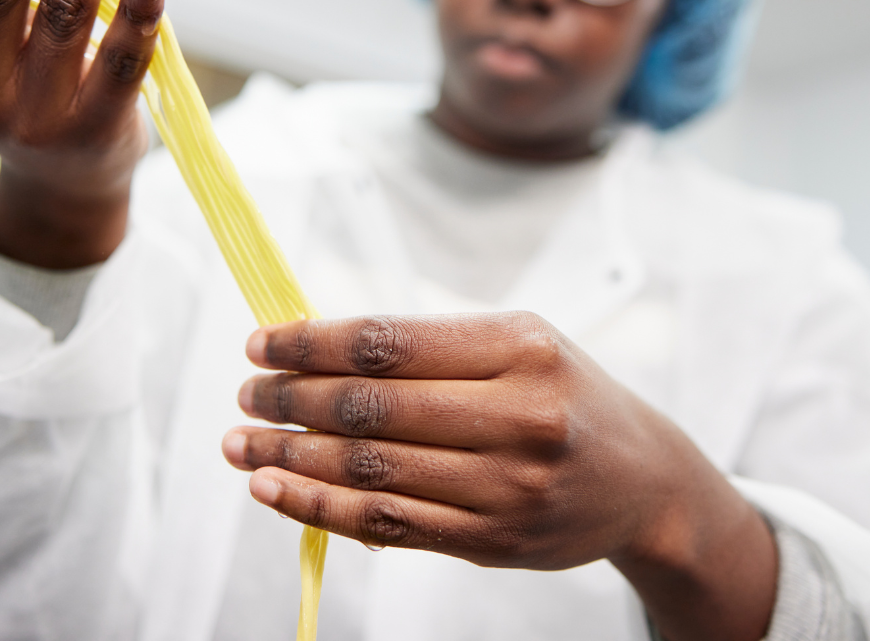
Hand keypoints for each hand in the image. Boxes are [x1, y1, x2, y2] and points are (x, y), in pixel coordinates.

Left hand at [223, 313, 777, 640]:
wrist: (643, 480)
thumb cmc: (563, 392)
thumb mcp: (517, 341)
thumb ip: (427, 345)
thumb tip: (317, 349)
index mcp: (521, 349)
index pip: (389, 344)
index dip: (313, 343)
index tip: (263, 341)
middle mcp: (518, 419)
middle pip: (373, 409)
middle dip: (292, 399)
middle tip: (246, 392)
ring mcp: (507, 489)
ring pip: (372, 473)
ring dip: (291, 457)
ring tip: (241, 442)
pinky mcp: (492, 544)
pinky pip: (387, 526)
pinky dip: (320, 507)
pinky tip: (275, 489)